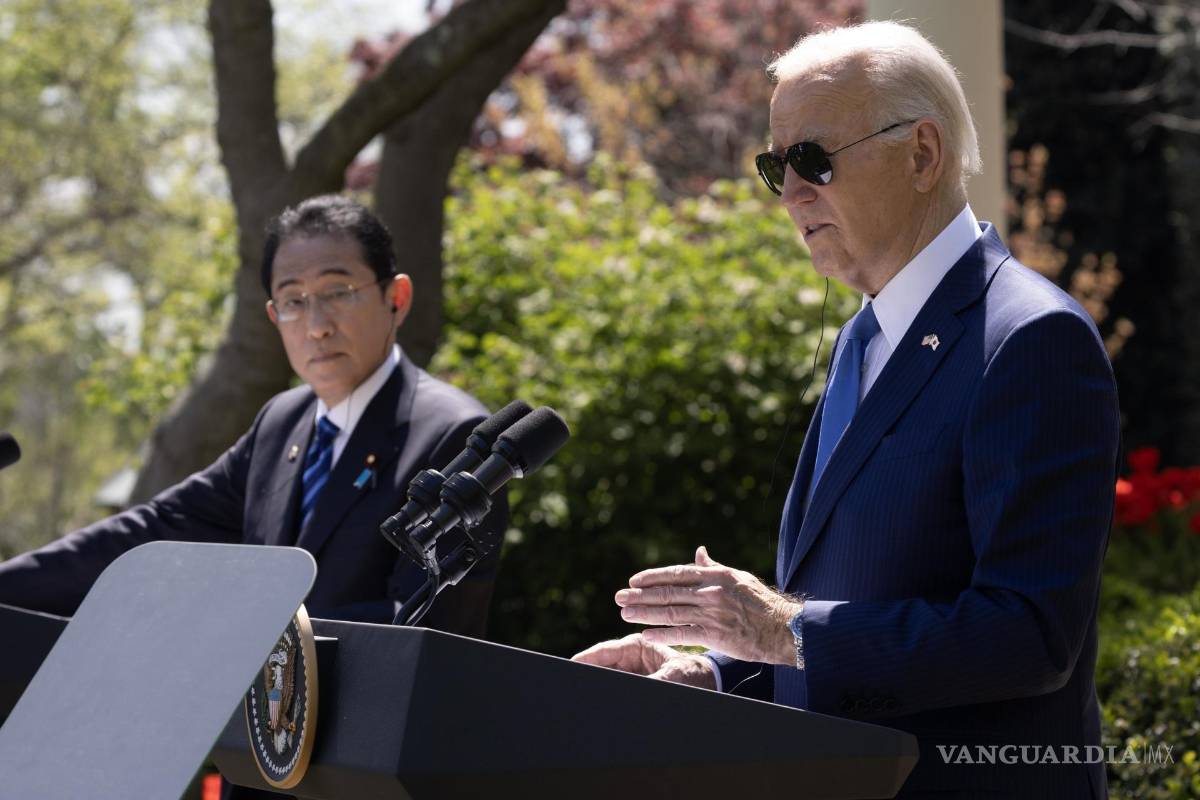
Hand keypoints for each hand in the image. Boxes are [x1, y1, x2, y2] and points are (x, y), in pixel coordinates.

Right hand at [571, 633, 717, 689]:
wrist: (707, 683)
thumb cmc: (693, 673)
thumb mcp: (675, 676)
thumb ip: (656, 680)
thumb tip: (640, 686)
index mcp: (637, 645)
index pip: (604, 651)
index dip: (585, 659)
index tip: (571, 665)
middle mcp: (630, 657)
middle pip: (600, 666)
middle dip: (587, 674)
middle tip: (572, 684)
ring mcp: (630, 671)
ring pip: (605, 678)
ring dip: (596, 684)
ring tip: (582, 695)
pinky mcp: (633, 684)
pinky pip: (615, 687)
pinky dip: (606, 694)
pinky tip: (596, 702)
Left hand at [615, 546, 800, 665]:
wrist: (783, 627)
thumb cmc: (759, 601)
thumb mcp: (736, 576)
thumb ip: (713, 566)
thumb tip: (699, 551)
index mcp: (715, 575)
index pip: (677, 573)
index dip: (652, 577)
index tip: (633, 581)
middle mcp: (710, 592)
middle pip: (668, 592)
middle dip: (640, 595)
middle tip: (618, 597)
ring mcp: (712, 613)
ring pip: (671, 612)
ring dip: (644, 613)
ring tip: (625, 613)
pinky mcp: (715, 635)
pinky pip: (683, 634)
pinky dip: (663, 633)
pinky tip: (646, 634)